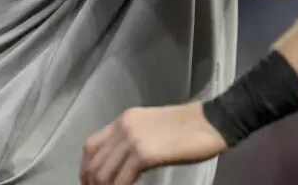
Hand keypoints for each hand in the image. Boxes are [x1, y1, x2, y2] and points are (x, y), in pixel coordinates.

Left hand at [79, 103, 226, 184]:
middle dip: (92, 184)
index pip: (91, 146)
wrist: (210, 122)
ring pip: (104, 174)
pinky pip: (121, 181)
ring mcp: (133, 140)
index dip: (86, 168)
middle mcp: (124, 127)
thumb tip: (121, 163)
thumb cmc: (188, 127)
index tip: (90, 183)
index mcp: (125, 119)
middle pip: (94, 162)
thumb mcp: (152, 127)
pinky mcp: (145, 154)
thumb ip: (133, 139)